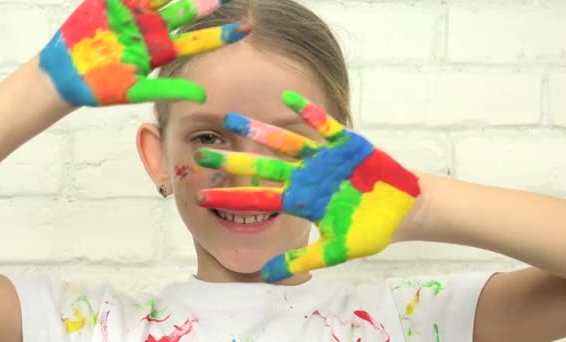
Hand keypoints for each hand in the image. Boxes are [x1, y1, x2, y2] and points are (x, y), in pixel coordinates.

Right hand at [40, 0, 249, 106]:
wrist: (66, 76)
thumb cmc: (103, 87)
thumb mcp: (137, 91)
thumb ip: (170, 89)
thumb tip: (204, 96)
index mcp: (161, 50)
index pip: (196, 41)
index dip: (220, 35)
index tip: (245, 29)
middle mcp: (152, 29)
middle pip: (183, 13)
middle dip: (202, 5)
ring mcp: (132, 14)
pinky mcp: (112, 3)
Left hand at [194, 91, 420, 281]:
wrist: (403, 211)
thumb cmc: (370, 230)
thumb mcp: (335, 251)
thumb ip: (301, 259)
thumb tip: (265, 274)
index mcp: (301, 200)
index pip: (258, 198)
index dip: (230, 196)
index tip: (200, 195)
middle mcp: (305, 176)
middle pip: (263, 166)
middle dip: (233, 160)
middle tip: (201, 154)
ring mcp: (323, 158)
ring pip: (286, 142)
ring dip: (260, 130)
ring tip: (232, 118)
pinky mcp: (345, 144)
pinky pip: (324, 126)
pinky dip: (308, 114)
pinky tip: (288, 100)